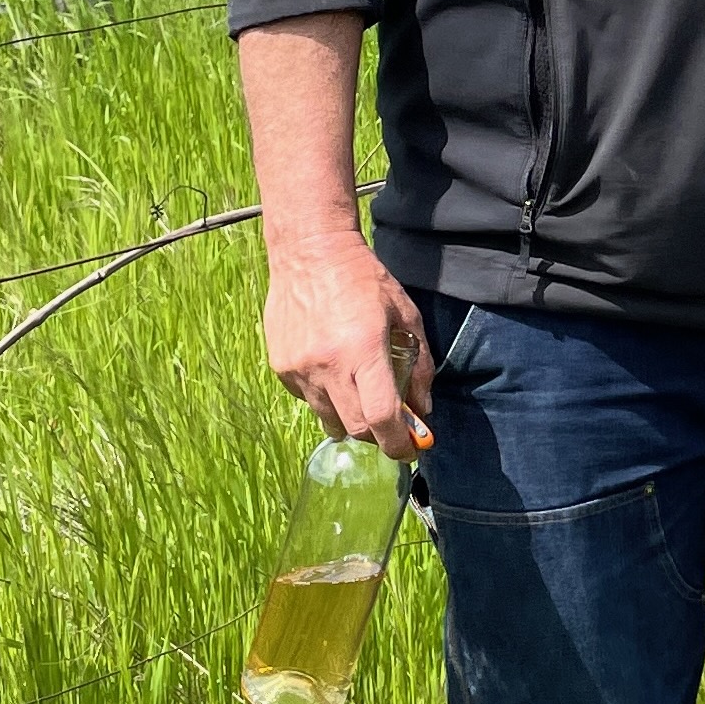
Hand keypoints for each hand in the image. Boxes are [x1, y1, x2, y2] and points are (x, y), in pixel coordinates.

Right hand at [261, 232, 434, 460]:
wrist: (309, 252)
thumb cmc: (365, 280)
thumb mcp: (406, 316)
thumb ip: (418, 365)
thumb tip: (423, 410)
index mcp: (363, 350)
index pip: (381, 417)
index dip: (398, 443)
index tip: (410, 451)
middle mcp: (327, 365)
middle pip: (356, 428)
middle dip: (378, 435)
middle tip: (391, 426)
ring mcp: (299, 368)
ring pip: (329, 419)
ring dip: (351, 419)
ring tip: (361, 395)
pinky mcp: (281, 367)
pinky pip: (309, 401)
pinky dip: (327, 399)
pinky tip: (334, 372)